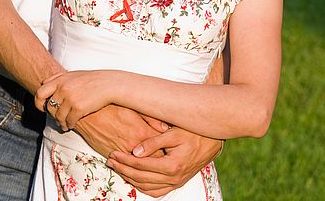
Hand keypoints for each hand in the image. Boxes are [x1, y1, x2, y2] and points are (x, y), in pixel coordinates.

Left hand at [35, 70, 115, 129]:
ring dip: (60, 122)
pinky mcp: (78, 108)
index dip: (39, 102)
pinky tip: (71, 125)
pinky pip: (68, 121)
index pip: (40, 92)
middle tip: (57, 118)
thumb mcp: (74, 74)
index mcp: (61, 79)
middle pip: (50, 107)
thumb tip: (44, 82)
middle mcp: (64, 88)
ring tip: (64, 124)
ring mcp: (71, 98)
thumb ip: (59, 78)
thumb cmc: (92, 79)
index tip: (43, 108)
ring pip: (58, 117)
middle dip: (53, 115)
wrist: (109, 84)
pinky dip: (69, 125)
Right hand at [75, 106, 167, 158]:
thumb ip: (152, 118)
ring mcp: (122, 153)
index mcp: (142, 132)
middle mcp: (133, 146)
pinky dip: (133, 165)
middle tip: (168, 154)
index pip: (162, 145)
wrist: (88, 113)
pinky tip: (138, 162)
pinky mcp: (112, 156)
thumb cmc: (110, 106)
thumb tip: (166, 127)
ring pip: (140, 164)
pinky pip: (126, 166)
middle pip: (154, 159)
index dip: (170, 147)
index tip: (174, 146)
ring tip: (155, 160)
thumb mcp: (134, 107)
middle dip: (162, 158)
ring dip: (148, 163)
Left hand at [106, 127, 222, 196]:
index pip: (141, 165)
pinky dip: (143, 187)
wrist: (213, 140)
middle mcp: (174, 178)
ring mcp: (176, 182)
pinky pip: (157, 191)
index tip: (113, 153)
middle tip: (111, 161)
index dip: (125, 160)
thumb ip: (154, 142)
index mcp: (172, 165)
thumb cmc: (194, 132)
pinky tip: (135, 180)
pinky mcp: (178, 182)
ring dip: (131, 179)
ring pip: (147, 187)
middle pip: (141, 177)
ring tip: (119, 169)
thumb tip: (136, 151)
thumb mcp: (174, 132)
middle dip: (123, 169)